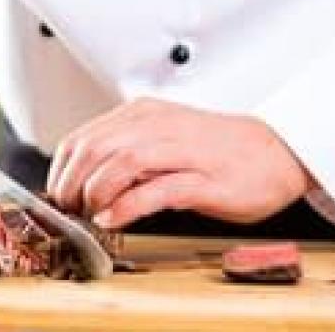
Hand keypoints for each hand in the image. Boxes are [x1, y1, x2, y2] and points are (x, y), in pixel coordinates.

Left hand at [46, 98, 312, 228]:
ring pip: (119, 163)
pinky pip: (155, 190)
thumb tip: (83, 181)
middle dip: (72, 185)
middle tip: (72, 210)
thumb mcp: (163, 139)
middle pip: (94, 150)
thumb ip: (126, 153)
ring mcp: (181, 151)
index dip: (62, 171)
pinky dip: (126, 206)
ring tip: (91, 213)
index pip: (82, 138)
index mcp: (144, 115)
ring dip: (95, 193)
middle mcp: (158, 126)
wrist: (276, 153)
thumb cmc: (217, 151)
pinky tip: (114, 219)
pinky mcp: (203, 179)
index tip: (59, 195)